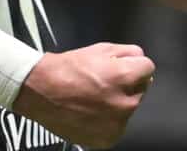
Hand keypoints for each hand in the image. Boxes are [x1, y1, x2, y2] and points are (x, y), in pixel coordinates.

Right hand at [12, 43, 154, 148]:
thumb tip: (139, 58)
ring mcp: (117, 124)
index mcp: (124, 77)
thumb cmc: (65, 68)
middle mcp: (126, 103)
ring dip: (117, 103)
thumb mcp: (96, 49)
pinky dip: (107, 120)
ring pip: (128, 109)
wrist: (38, 91)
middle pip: (140, 90)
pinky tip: (90, 112)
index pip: (148, 68)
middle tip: (102, 82)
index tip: (119, 67)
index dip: (132, 64)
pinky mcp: (108, 138)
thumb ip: (124, 52)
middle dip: (126, 84)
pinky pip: (116, 127)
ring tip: (93, 98)